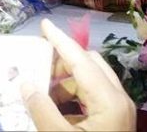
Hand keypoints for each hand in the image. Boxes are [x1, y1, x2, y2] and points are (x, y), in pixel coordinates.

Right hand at [21, 19, 135, 130]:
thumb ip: (42, 110)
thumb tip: (26, 85)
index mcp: (109, 100)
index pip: (81, 60)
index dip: (60, 40)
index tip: (44, 24)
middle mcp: (119, 99)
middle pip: (90, 65)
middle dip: (62, 63)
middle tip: (38, 67)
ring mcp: (119, 112)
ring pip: (91, 83)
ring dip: (66, 83)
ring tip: (43, 94)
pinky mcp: (115, 122)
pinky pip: (93, 99)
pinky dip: (73, 98)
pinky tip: (55, 110)